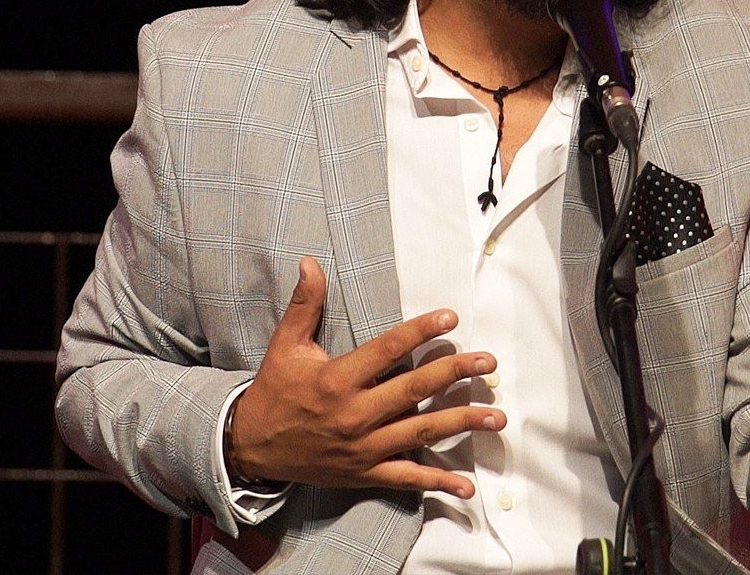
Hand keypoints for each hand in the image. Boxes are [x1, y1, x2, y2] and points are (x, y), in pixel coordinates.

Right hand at [227, 257, 505, 498]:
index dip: (420, 332)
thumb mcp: (285, 346)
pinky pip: (407, 478)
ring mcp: (363, 447)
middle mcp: (354, 414)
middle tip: (488, 363)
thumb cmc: (275, 391)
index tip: (451, 318)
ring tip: (496, 416)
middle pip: (414, 391)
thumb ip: (305, 305)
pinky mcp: (365, 472)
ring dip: (461, 424)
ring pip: (421, 433)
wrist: (252, 448)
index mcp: (337, 380)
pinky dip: (438, 482)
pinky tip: (467, 487)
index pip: (387, 351)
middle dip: (455, 374)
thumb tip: (310, 263)